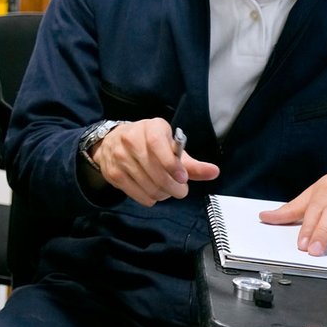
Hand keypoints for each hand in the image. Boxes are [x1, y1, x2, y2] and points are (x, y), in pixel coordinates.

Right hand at [88, 118, 218, 206]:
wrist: (112, 142)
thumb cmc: (149, 144)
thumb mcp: (170, 147)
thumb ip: (192, 163)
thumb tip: (214, 172)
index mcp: (149, 128)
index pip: (157, 144)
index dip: (171, 164)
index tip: (183, 178)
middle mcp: (130, 139)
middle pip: (155, 171)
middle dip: (173, 187)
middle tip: (181, 190)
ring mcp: (119, 156)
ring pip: (148, 186)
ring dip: (163, 194)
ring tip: (166, 189)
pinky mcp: (112, 173)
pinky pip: (138, 195)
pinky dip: (150, 198)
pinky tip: (151, 190)